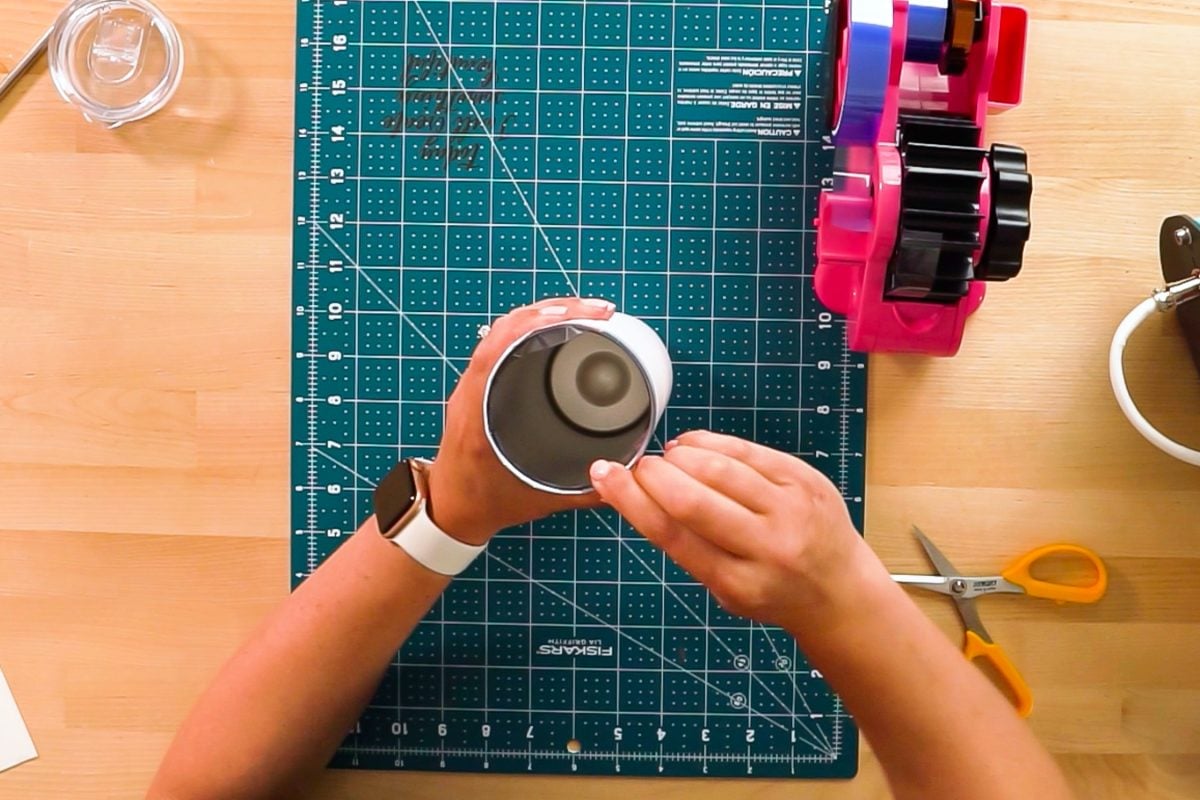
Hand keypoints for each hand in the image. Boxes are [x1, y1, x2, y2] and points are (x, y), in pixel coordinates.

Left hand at [425, 297, 616, 544]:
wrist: (449, 508)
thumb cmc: (486, 502)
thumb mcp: (540, 499)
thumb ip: (586, 492)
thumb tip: (628, 477)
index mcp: (479, 412)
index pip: (503, 344)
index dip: (543, 319)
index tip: (585, 313)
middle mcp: (471, 390)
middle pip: (506, 326)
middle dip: (555, 309)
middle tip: (599, 310)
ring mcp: (472, 385)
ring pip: (503, 329)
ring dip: (543, 313)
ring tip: (583, 311)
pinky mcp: (477, 385)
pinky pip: (501, 341)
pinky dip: (530, 327)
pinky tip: (556, 327)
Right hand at [588, 430, 883, 630]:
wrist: (838, 590)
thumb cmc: (770, 590)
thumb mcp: (724, 588)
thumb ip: (687, 544)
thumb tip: (637, 491)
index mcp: (739, 583)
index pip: (673, 535)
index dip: (631, 501)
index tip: (604, 476)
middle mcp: (768, 547)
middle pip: (692, 499)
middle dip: (653, 475)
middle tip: (637, 468)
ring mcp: (791, 509)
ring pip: (718, 468)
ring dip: (680, 457)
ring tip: (666, 460)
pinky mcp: (805, 478)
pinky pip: (747, 450)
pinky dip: (710, 443)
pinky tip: (692, 447)